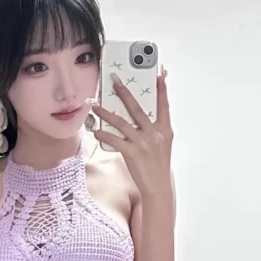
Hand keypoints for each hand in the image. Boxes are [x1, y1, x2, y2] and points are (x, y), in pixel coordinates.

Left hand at [92, 71, 172, 198]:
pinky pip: (114, 139)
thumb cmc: (158, 164)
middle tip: (115, 81)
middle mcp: (154, 133)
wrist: (157, 186)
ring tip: (96, 106)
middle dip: (125, 93)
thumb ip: (154, 128)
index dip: (161, 89)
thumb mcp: (162, 143)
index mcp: (165, 130)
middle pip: (137, 108)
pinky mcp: (132, 153)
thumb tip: (139, 115)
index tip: (158, 75)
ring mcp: (143, 143)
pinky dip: (103, 134)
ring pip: (121, 122)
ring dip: (106, 113)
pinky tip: (96, 131)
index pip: (164, 105)